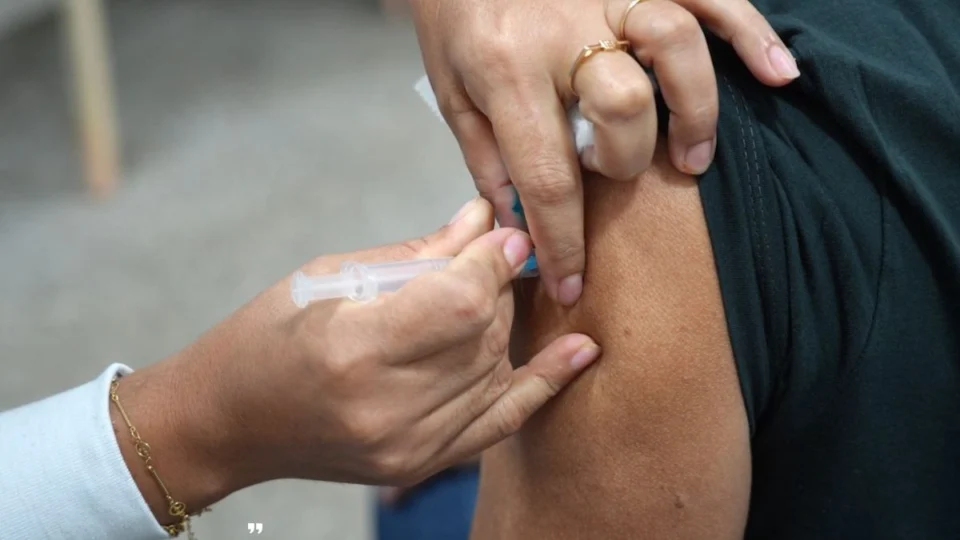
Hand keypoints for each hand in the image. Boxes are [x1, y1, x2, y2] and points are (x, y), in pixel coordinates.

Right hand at [117, 198, 600, 523]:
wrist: (229, 422)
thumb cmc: (265, 337)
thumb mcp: (329, 276)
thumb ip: (418, 254)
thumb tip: (484, 219)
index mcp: (352, 350)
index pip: (460, 301)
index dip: (493, 261)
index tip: (506, 234)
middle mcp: (385, 407)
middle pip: (483, 334)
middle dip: (498, 285)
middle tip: (495, 253)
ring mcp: (406, 445)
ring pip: (496, 370)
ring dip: (506, 324)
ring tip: (496, 291)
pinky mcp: (420, 464)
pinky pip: (500, 422)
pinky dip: (543, 385)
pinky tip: (579, 352)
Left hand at [411, 0, 798, 304]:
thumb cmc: (454, 21)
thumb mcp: (451, 94)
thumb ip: (487, 160)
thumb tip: (521, 226)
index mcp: (505, 68)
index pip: (546, 175)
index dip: (562, 240)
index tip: (572, 283)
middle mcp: (563, 30)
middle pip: (624, 106)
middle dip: (626, 160)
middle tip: (613, 171)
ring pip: (673, 46)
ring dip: (694, 111)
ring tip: (692, 159)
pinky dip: (749, 33)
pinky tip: (779, 73)